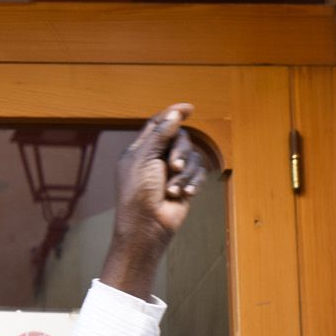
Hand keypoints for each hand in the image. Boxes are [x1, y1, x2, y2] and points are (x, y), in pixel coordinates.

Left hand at [100, 103, 207, 297]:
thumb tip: (174, 113)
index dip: (172, 114)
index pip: (158, 124)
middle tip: (174, 166)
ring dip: (185, 173)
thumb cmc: (137, 195)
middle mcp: (155, 159)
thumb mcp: (144, 159)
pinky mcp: (183, 184)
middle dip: (181, 151)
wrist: (146, 227)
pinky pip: (198, 173)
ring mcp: (170, 172)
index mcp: (139, 150)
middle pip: (180, 138)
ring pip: (192, 156)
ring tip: (174, 189)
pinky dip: (192, 182)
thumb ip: (160, 134)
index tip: (189, 108)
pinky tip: (184, 194)